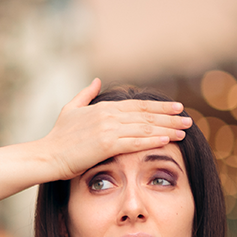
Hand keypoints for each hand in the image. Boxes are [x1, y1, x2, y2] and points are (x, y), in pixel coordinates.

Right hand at [36, 78, 191, 180]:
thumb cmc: (57, 137)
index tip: (176, 107)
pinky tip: (167, 139)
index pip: (138, 105)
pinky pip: (135, 141)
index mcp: (104, 107)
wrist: (47, 155)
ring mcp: (108, 129)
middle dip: (170, 116)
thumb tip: (96, 81)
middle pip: (146, 115)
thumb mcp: (71, 109)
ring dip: (167, 128)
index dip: (159, 106)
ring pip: (145, 127)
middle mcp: (109, 115)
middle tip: (188, 119)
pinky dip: (152, 139)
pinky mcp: (107, 144)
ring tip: (184, 130)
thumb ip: (86, 94)